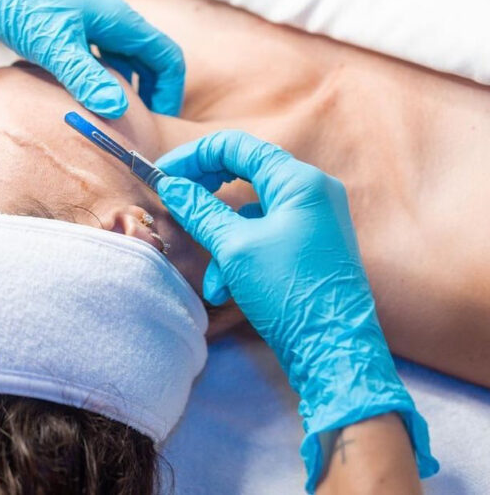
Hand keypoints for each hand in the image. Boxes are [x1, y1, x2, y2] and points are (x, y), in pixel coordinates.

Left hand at [0, 0, 184, 116]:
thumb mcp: (51, 43)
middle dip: (144, 93)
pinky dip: (89, 73)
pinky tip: (68, 92)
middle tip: (131, 129)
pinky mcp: (59, 18)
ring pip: (114, 54)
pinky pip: (88, 50)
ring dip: (114, 84)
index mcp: (117, 17)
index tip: (157, 126)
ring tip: (101, 116)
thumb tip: (118, 110)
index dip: (168, 93)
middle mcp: (107, 14)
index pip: (165, 57)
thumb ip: (85, 77)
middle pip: (143, 58)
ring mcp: (83, 14)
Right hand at [155, 131, 436, 491]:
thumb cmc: (288, 291)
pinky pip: (264, 237)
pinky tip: (227, 291)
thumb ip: (200, 210)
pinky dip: (241, 257)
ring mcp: (313, 220)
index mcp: (298, 181)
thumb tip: (171, 186)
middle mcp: (311, 192)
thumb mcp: (234, 248)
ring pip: (250, 213)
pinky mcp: (309, 246)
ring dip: (221, 240)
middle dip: (205, 195)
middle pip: (243, 174)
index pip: (236, 146)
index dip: (193, 157)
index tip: (163, 176)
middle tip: (174, 204)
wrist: (335, 352)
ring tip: (211, 278)